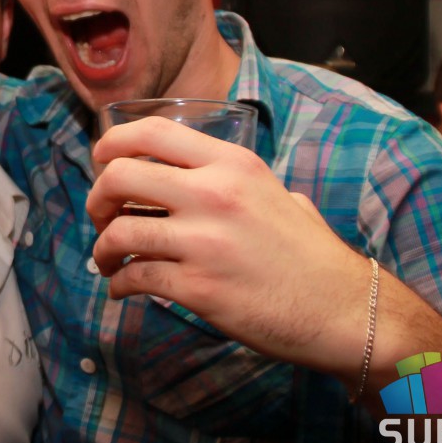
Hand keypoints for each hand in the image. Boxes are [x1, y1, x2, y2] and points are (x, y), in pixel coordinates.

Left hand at [87, 116, 370, 380]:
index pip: (154, 132)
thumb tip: (197, 177)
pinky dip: (119, 284)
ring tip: (109, 260)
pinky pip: (135, 277)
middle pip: (120, 174)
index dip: (113, 141)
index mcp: (232, 164)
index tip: (102, 159)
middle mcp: (214, 193)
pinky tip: (123, 289)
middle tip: (102, 215)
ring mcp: (204, 241)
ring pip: (118, 230)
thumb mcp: (278, 194)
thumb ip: (234, 181)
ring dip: (102, 248)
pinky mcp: (198, 287)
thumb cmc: (312, 256)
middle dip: (97, 196)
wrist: (344, 310)